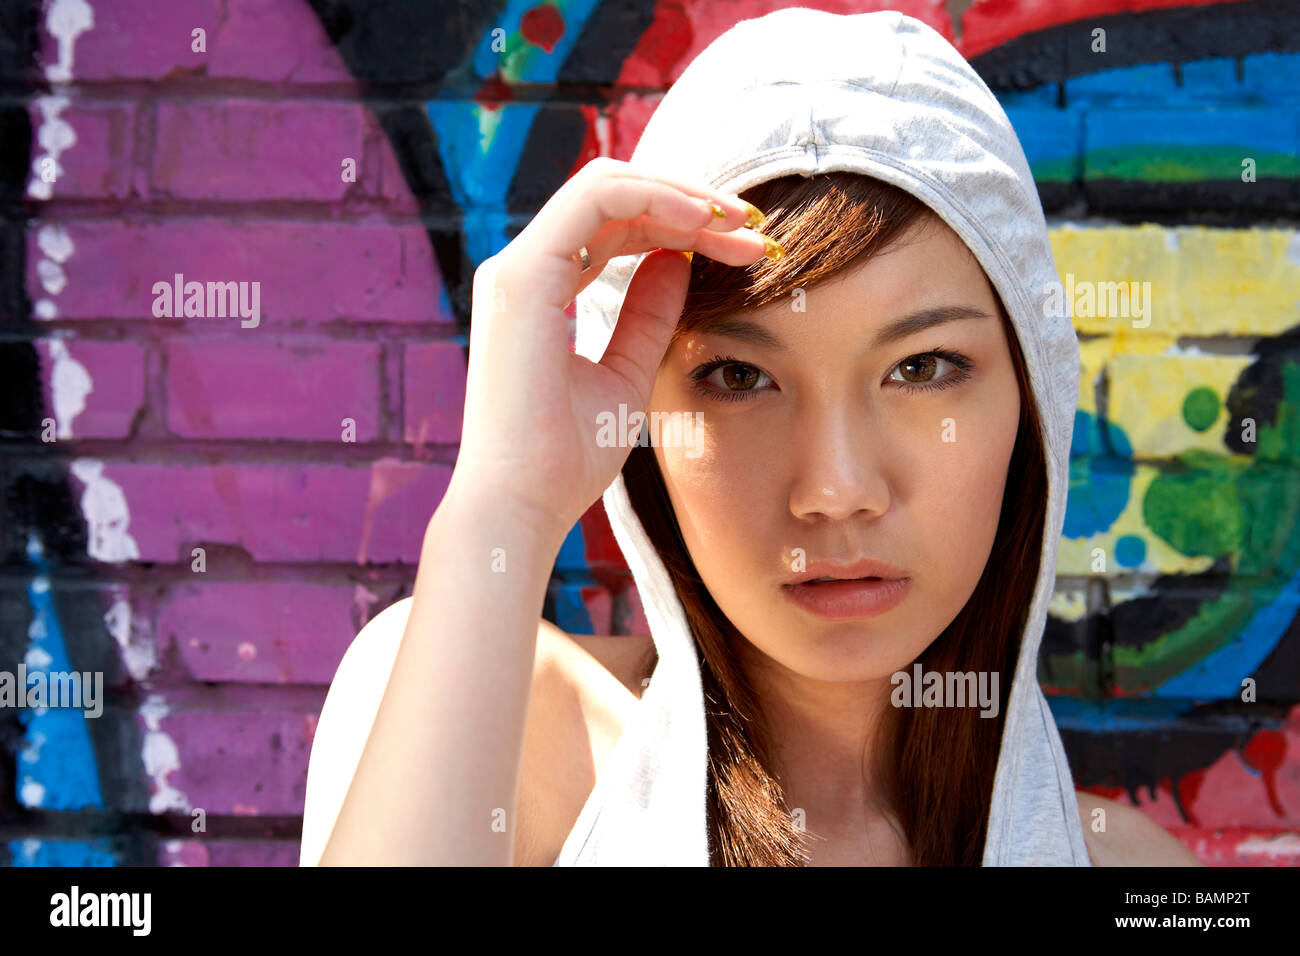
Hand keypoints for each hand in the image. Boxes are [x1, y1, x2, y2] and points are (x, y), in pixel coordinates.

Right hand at [448, 157, 775, 539]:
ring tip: (739, 219)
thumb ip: (648, 316)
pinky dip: (654, 198)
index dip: (683, 227)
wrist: (524, 504)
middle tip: (756, 224)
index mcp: (541, 292)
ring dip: (680, 194)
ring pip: (607, 186)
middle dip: (692, 205)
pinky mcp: (521, 275)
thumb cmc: (565, 460)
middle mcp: (523, 271)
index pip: (616, 228)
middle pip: (617, 200)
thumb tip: (681, 261)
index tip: (745, 247)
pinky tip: (703, 222)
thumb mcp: (627, 375)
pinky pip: (595, 201)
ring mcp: (517, 268)